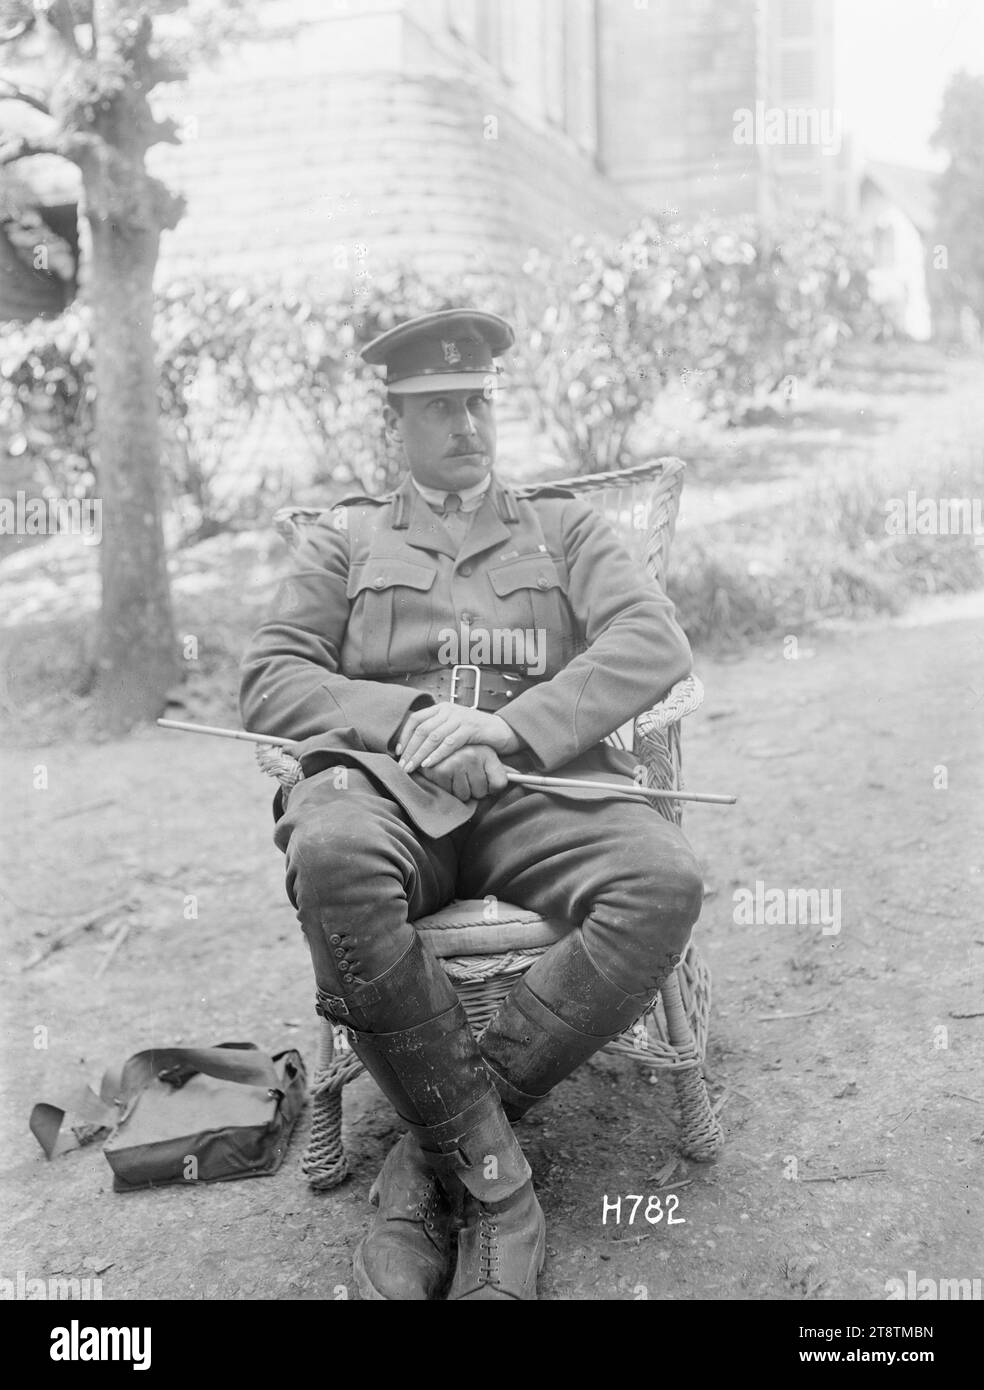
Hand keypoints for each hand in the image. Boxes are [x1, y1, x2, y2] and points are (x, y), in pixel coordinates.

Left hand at [395, 702, 520, 772]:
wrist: (504, 731)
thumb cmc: (478, 733)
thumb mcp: (454, 728)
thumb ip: (438, 732)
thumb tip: (415, 747)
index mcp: (442, 708)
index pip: (415, 719)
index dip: (404, 736)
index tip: (398, 752)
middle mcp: (449, 710)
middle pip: (422, 729)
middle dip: (410, 749)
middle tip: (403, 766)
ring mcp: (459, 718)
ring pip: (433, 736)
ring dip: (420, 754)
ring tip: (412, 768)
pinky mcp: (470, 728)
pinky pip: (449, 743)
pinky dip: (437, 754)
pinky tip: (429, 764)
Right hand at [418, 746, 510, 801]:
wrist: (437, 742)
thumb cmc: (464, 754)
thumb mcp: (485, 758)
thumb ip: (499, 770)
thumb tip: (522, 777)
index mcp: (487, 752)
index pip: (499, 784)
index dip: (492, 788)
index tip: (488, 784)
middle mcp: (473, 755)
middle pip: (481, 793)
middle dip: (474, 790)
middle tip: (467, 777)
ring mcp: (456, 762)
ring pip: (465, 795)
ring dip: (460, 791)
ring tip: (455, 776)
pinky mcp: (439, 770)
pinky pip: (450, 793)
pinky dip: (447, 789)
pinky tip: (445, 777)